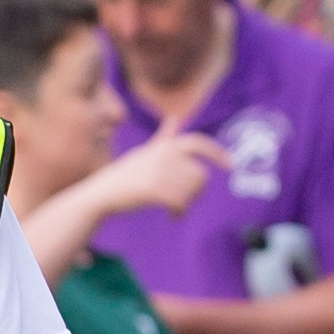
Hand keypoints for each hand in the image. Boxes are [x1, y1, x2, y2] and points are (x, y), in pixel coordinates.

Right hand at [76, 129, 223, 223]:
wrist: (102, 193)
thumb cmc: (125, 175)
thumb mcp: (145, 152)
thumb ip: (163, 138)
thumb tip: (174, 117)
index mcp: (165, 145)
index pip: (198, 143)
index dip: (217, 153)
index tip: (230, 165)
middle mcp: (164, 155)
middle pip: (200, 176)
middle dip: (195, 192)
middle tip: (182, 200)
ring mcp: (159, 171)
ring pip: (192, 191)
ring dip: (186, 204)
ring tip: (174, 208)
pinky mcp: (154, 188)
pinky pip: (181, 202)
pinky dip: (179, 212)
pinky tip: (171, 215)